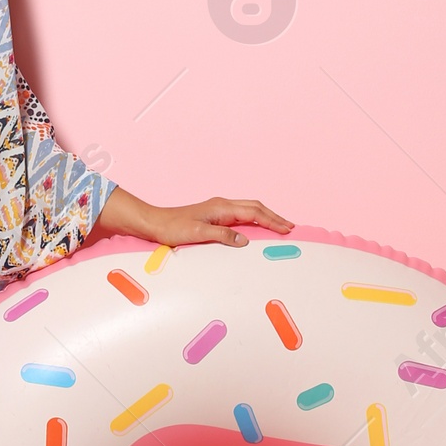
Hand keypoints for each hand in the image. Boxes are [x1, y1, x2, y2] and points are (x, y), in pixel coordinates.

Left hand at [148, 197, 293, 246]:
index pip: (254, 212)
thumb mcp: (198, 234)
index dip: (272, 221)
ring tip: (280, 225)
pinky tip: (258, 226)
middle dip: (274, 216)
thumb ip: (222, 235)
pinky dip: (255, 218)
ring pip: (249, 209)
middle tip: (290, 227)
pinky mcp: (214, 214)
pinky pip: (241, 214)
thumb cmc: (173, 228)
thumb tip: (244, 240)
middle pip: (255, 207)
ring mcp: (218, 209)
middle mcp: (222, 205)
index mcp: (221, 207)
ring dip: (266, 216)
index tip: (286, 229)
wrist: (155, 223)